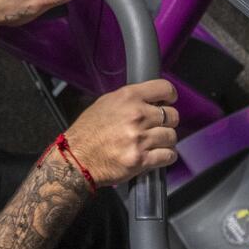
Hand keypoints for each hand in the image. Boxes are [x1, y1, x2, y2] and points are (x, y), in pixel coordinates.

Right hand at [63, 79, 179, 187]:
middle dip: (167, 122)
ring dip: (166, 141)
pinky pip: (168, 156)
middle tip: (158, 126)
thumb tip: (151, 100)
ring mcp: (139, 138)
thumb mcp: (105, 103)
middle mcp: (136, 116)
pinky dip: (166, 156)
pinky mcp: (141, 160)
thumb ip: (130, 100)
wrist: (76, 158)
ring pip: (172, 137)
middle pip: (172, 115)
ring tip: (154, 143)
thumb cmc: (87, 132)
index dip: (170, 96)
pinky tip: (157, 155)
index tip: (169, 102)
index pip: (164, 88)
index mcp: (128, 97)